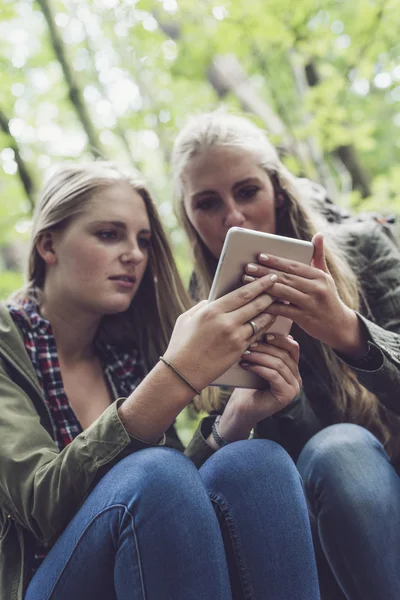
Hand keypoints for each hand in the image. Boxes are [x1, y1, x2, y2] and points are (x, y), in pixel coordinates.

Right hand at [164, 274, 277, 391]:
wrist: (183, 373)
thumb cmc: (181, 344)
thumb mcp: (186, 319)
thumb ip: (202, 306)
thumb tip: (214, 299)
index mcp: (212, 310)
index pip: (243, 293)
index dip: (260, 284)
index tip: (270, 277)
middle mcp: (226, 322)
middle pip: (256, 304)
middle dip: (271, 295)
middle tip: (281, 288)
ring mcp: (235, 337)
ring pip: (261, 321)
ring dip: (271, 312)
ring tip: (278, 305)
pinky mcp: (239, 351)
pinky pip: (257, 336)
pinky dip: (264, 328)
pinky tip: (268, 322)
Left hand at [215, 335, 301, 443]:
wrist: (241, 409)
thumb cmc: (248, 385)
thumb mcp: (259, 363)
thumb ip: (266, 351)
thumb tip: (264, 329)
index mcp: (293, 369)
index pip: (293, 348)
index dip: (280, 339)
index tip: (264, 334)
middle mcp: (297, 378)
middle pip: (285, 355)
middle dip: (266, 348)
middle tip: (250, 344)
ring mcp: (294, 388)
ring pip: (279, 364)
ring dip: (260, 357)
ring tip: (245, 354)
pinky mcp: (286, 396)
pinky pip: (274, 376)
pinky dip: (259, 368)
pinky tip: (246, 366)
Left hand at [243, 233, 367, 355]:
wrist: (339, 326)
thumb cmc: (328, 298)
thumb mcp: (326, 277)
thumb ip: (319, 256)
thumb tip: (319, 235)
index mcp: (319, 276)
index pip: (294, 266)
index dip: (276, 261)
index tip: (260, 256)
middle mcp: (316, 288)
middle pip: (286, 277)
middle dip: (264, 272)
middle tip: (247, 267)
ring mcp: (310, 304)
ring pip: (282, 292)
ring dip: (262, 286)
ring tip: (246, 281)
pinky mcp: (304, 318)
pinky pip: (283, 310)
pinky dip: (269, 305)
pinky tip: (255, 301)